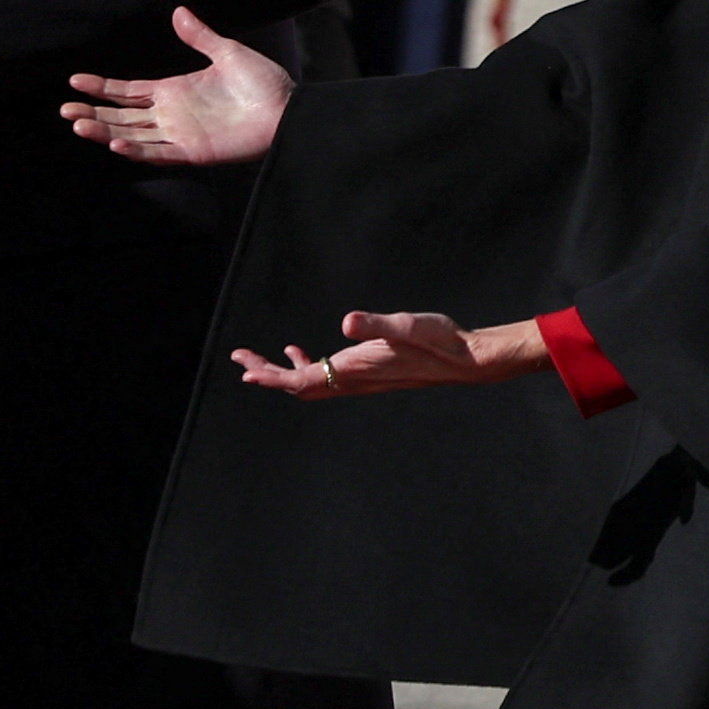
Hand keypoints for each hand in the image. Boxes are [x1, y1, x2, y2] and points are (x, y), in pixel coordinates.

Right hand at [61, 5, 295, 166]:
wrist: (287, 109)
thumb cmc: (262, 82)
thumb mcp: (227, 53)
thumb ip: (199, 36)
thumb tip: (178, 12)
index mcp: (174, 91)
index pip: (128, 91)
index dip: (102, 88)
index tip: (76, 81)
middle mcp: (171, 115)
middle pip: (122, 115)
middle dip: (92, 113)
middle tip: (65, 111)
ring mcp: (180, 134)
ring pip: (132, 135)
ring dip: (104, 131)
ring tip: (77, 124)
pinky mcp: (193, 151)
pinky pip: (158, 152)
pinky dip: (136, 149)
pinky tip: (114, 142)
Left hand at [231, 311, 548, 400]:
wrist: (466, 359)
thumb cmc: (439, 340)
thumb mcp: (406, 324)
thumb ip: (376, 324)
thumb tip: (346, 322)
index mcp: (355, 369)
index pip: (303, 380)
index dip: (273, 376)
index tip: (246, 371)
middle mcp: (354, 379)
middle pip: (300, 386)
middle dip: (269, 375)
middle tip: (242, 362)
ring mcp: (362, 379)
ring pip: (312, 383)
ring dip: (284, 373)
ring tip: (259, 361)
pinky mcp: (370, 373)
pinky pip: (328, 376)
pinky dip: (307, 366)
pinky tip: (302, 350)